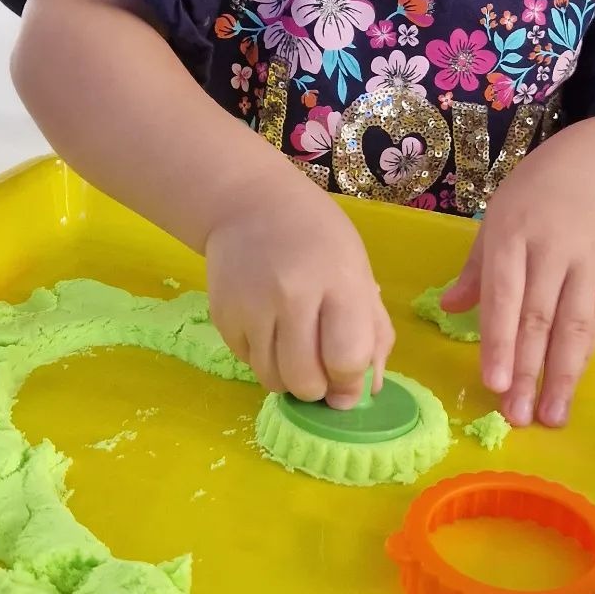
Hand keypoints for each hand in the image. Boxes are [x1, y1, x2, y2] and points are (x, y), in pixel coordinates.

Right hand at [205, 181, 393, 408]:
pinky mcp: (222, 316)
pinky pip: (247, 362)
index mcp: (338, 281)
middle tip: (320, 369)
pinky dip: (262, 358)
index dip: (350, 382)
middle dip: (318, 389)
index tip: (348, 377)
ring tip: (294, 349)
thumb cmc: (318, 238)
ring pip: (271, 380)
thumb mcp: (358, 271)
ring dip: (288, 378)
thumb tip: (370, 389)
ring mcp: (251, 306)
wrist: (250, 204)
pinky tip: (269, 329)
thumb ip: (372, 330)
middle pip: (305, 380)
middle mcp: (292, 294)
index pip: (346, 358)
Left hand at [442, 130, 594, 427]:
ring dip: (561, 375)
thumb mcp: (498, 217)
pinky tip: (572, 383)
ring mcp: (588, 261)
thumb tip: (447, 309)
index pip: (504, 294)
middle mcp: (552, 248)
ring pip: (574, 325)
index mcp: (513, 232)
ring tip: (550, 416)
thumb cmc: (538, 193)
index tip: (493, 383)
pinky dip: (584, 354)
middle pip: (539, 317)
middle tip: (516, 416)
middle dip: (528, 370)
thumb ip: (477, 268)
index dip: (499, 340)